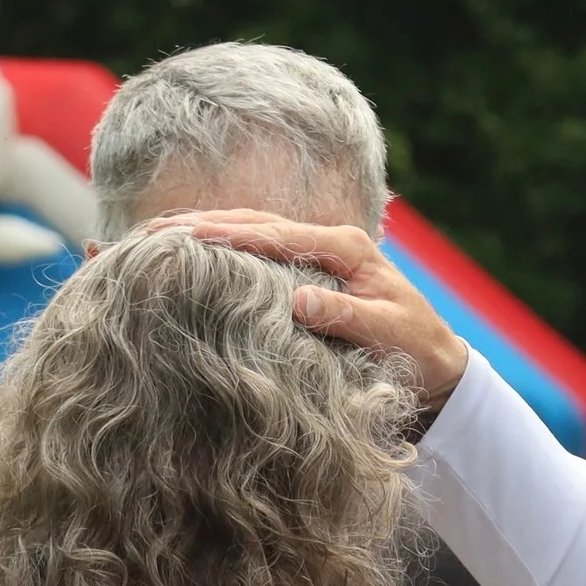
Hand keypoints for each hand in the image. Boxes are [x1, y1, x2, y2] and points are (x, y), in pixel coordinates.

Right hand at [143, 208, 470, 407]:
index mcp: (344, 247)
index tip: (184, 237)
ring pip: (248, 234)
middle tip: (148, 229)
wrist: (437, 361)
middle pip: (252, 224)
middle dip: (199, 224)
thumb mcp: (388, 332)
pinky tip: (184, 254)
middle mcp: (327, 241)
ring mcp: (314, 255)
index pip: (275, 235)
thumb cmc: (416, 349)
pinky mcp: (304, 273)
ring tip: (150, 235)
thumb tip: (299, 300)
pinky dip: (219, 251)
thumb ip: (347, 314)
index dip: (228, 235)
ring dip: (201, 231)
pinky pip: (255, 254)